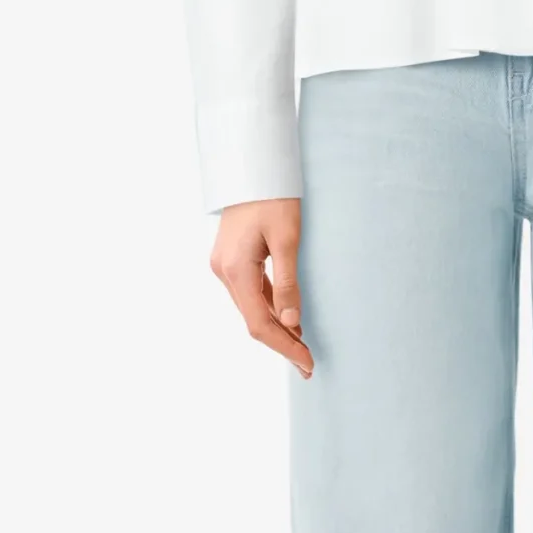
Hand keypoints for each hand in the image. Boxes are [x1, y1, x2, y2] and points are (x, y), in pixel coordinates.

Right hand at [210, 198, 313, 376]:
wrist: (253, 167)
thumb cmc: (273, 196)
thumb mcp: (287, 239)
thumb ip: (288, 283)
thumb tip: (292, 323)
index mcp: (235, 269)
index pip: (260, 323)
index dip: (284, 347)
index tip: (307, 363)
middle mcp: (223, 272)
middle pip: (253, 320)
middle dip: (282, 344)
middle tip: (308, 365)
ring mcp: (224, 266)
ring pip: (251, 309)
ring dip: (276, 329)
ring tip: (302, 349)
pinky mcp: (231, 260)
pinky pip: (250, 294)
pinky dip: (269, 310)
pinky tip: (288, 321)